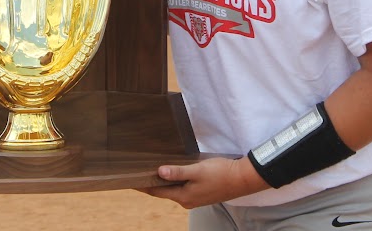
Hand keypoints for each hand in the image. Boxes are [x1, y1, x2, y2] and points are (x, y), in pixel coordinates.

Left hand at [143, 156, 263, 208]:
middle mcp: (186, 201)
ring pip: (172, 190)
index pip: (156, 191)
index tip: (129, 179)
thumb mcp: (197, 170)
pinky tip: (170, 173)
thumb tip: (159, 172)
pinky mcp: (200, 194)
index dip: (142, 185)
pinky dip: (172, 182)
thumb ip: (178, 172)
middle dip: (149, 183)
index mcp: (183, 196)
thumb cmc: (220, 173)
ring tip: (149, 171)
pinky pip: (181, 189)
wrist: (242, 179)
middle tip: (136, 172)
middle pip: (162, 192)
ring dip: (161, 182)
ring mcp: (194, 199)